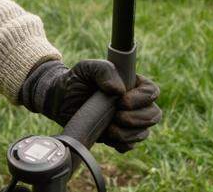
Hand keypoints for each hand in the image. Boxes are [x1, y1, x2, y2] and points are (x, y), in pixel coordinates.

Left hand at [25, 59, 162, 152]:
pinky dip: (120, 143)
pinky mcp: (117, 137)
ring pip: (143, 133)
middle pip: (153, 115)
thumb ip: (103, 70)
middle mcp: (134, 104)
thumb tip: (119, 89)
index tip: (121, 100)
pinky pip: (129, 146)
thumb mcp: (86, 67)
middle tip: (116, 115)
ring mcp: (127, 122)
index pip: (151, 92)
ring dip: (127, 133)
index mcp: (132, 85)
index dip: (141, 99)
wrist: (59, 99)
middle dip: (137, 118)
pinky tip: (107, 135)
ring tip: (108, 127)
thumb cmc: (75, 80)